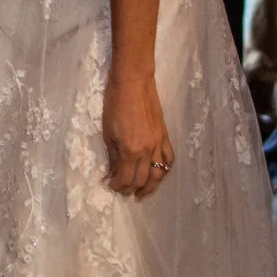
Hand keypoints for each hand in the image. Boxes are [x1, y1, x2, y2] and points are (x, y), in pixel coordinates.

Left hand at [101, 72, 172, 199]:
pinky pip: (169, 159)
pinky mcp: (165, 136)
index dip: (118, 185)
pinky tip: (158, 175)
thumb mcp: (108, 133)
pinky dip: (164, 171)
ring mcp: (159, 144)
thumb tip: (113, 173)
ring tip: (142, 193)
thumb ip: (112, 156)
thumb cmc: (114, 104)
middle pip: (142, 180)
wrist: (133, 83)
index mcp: (130, 150)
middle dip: (131, 189)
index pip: (125, 178)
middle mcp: (147, 151)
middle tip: (124, 192)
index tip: (111, 186)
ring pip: (159, 174)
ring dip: (151, 187)